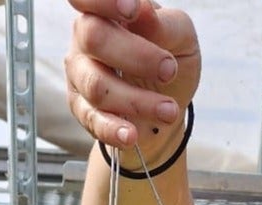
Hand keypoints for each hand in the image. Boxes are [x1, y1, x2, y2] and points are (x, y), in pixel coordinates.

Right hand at [64, 0, 200, 156]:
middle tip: (169, 71)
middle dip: (136, 56)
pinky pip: (92, 119)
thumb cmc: (171, 60)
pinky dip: (115, 129)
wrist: (167, 107)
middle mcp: (86, 37)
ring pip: (97, 85)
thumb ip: (164, 23)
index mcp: (106, 10)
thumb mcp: (181, 37)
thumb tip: (142, 10)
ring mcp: (80, 73)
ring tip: (168, 111)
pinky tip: (132, 134)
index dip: (104, 0)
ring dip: (137, 101)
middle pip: (94, 37)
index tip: (132, 10)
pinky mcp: (82, 108)